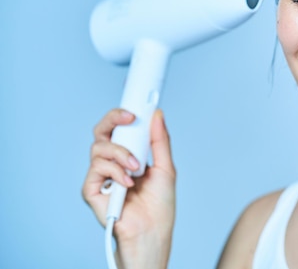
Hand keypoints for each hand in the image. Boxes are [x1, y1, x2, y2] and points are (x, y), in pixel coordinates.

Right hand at [82, 108, 175, 267]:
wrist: (153, 230)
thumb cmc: (159, 204)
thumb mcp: (165, 166)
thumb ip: (159, 141)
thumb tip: (157, 115)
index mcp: (129, 155)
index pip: (120, 128)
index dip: (123, 114)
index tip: (137, 106)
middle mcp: (112, 162)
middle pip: (103, 131)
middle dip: (114, 118)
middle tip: (130, 117)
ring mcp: (101, 176)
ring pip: (99, 148)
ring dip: (121, 154)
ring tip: (136, 167)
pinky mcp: (92, 190)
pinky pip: (96, 169)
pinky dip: (115, 172)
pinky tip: (128, 183)